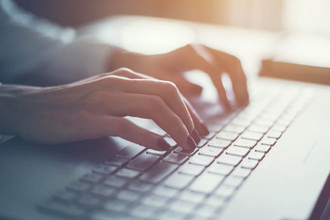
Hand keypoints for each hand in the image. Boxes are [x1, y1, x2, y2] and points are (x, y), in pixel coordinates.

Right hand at [0, 68, 208, 149]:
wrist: (36, 107)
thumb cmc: (76, 103)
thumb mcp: (110, 91)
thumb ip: (135, 96)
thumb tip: (165, 113)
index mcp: (126, 77)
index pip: (168, 89)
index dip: (188, 110)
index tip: (197, 129)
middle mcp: (119, 83)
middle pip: (167, 95)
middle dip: (188, 118)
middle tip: (196, 139)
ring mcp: (105, 99)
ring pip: (153, 108)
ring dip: (175, 127)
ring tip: (185, 145)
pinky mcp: (92, 118)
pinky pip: (127, 126)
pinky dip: (149, 137)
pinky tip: (161, 147)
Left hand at [111, 44, 248, 109]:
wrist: (147, 63)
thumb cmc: (152, 74)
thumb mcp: (162, 81)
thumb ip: (181, 86)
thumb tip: (202, 91)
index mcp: (190, 53)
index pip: (214, 70)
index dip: (223, 90)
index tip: (227, 108)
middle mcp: (202, 48)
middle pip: (231, 62)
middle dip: (239, 84)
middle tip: (241, 105)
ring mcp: (208, 50)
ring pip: (234, 62)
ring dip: (242, 82)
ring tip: (244, 103)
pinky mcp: (210, 57)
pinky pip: (230, 66)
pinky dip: (237, 79)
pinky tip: (238, 95)